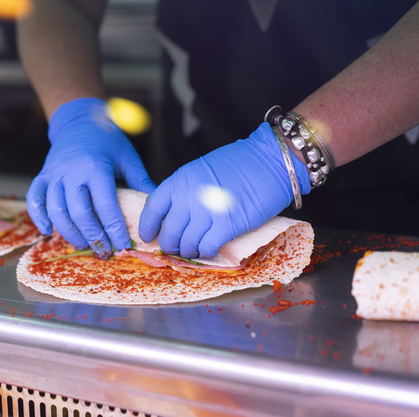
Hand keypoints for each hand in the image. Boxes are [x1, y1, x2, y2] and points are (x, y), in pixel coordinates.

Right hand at [27, 98, 156, 257]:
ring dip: (69, 232)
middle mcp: (72, 171)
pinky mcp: (43, 175)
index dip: (114, 228)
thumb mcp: (128, 158)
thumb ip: (141, 182)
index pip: (105, 205)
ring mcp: (55, 174)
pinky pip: (35, 198)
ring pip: (56, 210)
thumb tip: (157, 207)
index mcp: (96, 167)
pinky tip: (47, 232)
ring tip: (84, 245)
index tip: (122, 244)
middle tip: (104, 250)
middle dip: (93, 236)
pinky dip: (38, 217)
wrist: (79, 120)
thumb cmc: (108, 141)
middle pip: (79, 212)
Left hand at [138, 122, 310, 258]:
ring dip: (188, 251)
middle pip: (169, 231)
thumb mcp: (201, 169)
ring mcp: (208, 212)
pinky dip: (206, 252)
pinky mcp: (227, 226)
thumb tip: (175, 213)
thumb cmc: (239, 163)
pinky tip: (209, 250)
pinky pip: (207, 248)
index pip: (153, 208)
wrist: (270, 162)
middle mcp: (190, 197)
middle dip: (169, 244)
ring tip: (193, 250)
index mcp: (180, 180)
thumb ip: (185, 190)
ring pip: (187, 244)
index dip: (148, 226)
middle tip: (174, 248)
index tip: (148, 235)